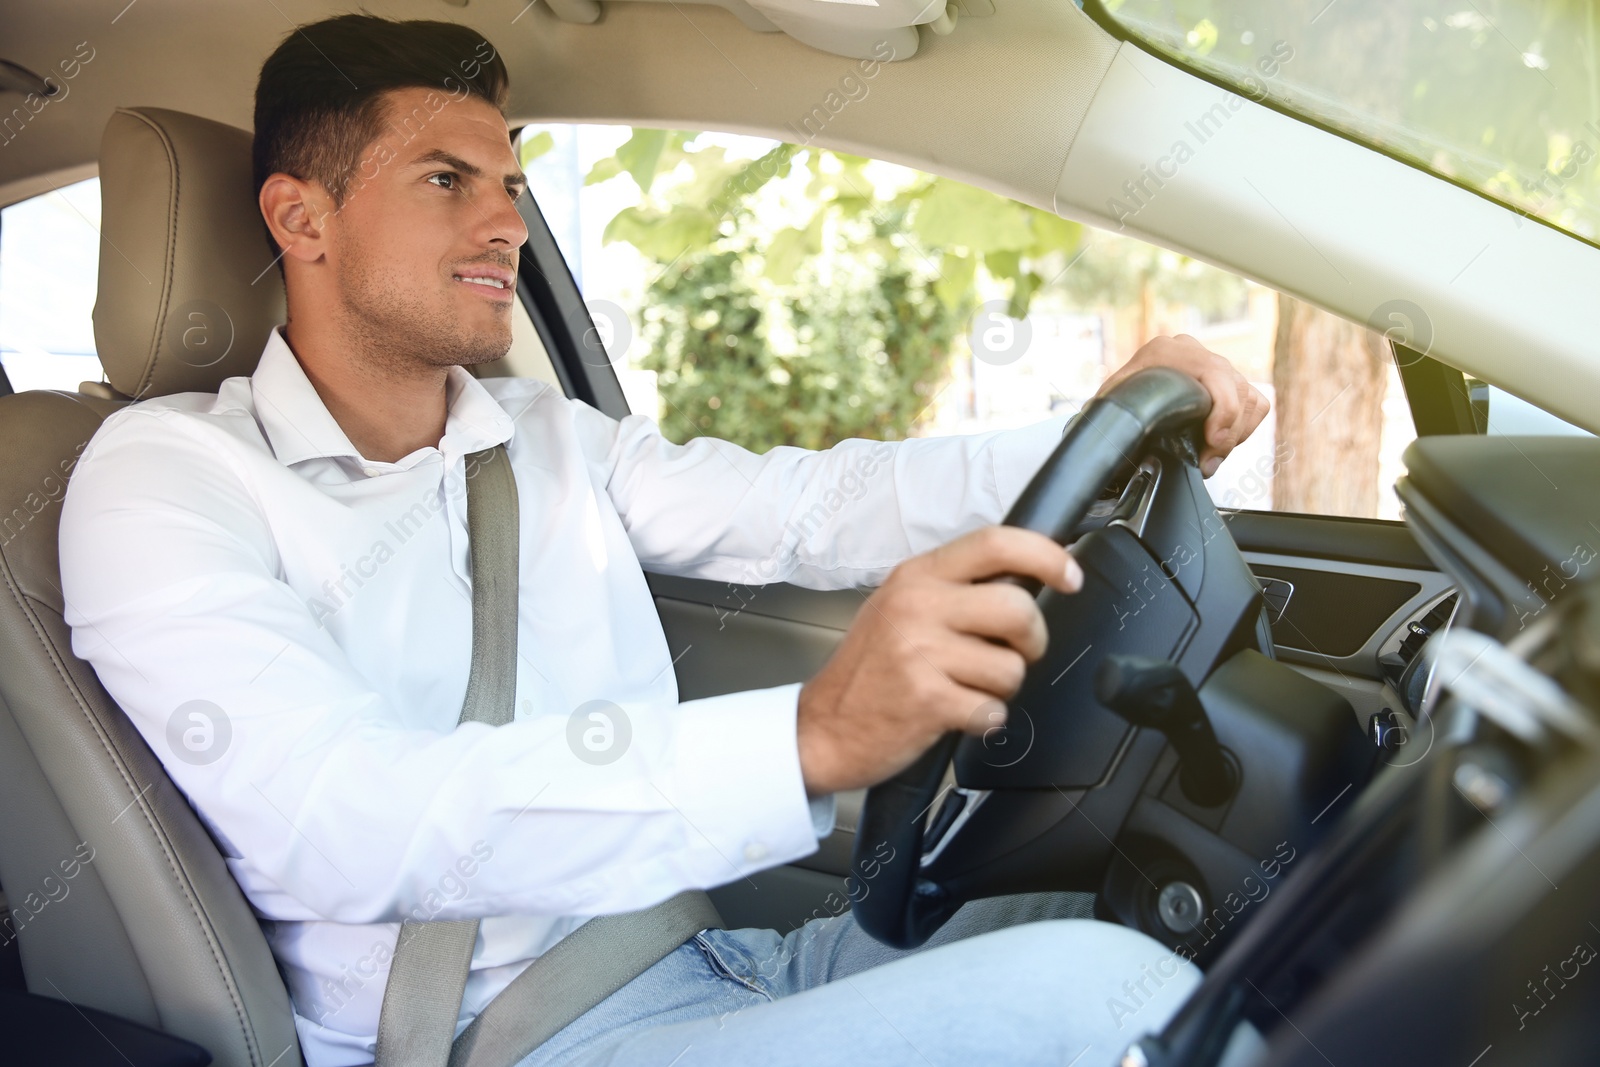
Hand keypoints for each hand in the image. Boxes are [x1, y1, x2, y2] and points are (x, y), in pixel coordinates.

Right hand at [796, 527, 1083, 795]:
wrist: (824, 728)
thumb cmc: (871, 670)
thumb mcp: (901, 606)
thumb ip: (953, 588)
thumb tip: (1026, 580)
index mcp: (917, 576)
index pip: (996, 543)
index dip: (1046, 556)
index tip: (1069, 576)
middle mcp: (917, 606)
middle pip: (1018, 608)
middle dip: (1032, 641)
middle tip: (1014, 655)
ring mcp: (920, 652)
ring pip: (1012, 667)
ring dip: (1002, 688)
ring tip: (968, 688)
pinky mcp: (927, 699)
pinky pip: (993, 710)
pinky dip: (984, 720)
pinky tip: (956, 715)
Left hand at [1098, 334, 1268, 476]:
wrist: (1121, 394)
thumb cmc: (1115, 403)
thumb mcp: (1111, 406)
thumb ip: (1120, 416)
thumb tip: (1126, 446)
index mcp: (1165, 351)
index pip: (1214, 373)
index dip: (1222, 410)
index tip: (1214, 441)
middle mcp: (1193, 351)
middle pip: (1235, 389)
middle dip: (1228, 433)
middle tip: (1208, 462)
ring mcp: (1214, 364)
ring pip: (1249, 398)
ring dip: (1236, 434)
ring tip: (1212, 456)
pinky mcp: (1229, 380)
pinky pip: (1255, 403)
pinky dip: (1245, 427)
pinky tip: (1222, 443)